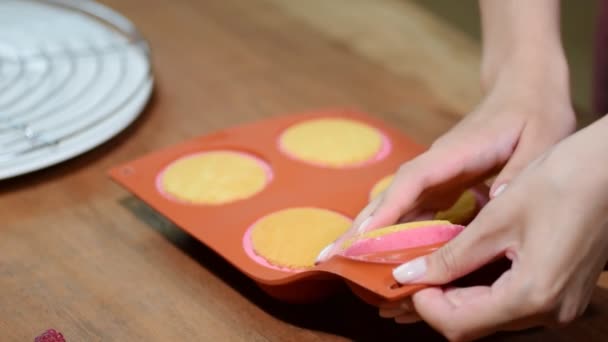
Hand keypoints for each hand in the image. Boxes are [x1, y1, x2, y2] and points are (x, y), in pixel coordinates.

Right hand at [317, 58, 574, 262]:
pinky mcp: (441, 184)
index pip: (411, 182)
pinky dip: (393, 232)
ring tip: (346, 263)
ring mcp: (434, 175)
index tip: (360, 237)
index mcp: (453, 153)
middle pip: (389, 196)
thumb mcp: (541, 139)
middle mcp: (434, 165)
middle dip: (360, 227)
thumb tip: (491, 204)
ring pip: (394, 206)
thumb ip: (518, 172)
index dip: (385, 210)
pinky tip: (386, 256)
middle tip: (329, 257)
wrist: (524, 90)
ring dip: (369, 233)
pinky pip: (410, 211)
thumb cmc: (533, 112)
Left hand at [384, 117, 607, 340]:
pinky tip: (462, 264)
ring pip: (491, 314)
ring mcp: (558, 305)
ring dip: (456, 295)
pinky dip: (480, 288)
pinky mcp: (560, 292)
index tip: (404, 277)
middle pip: (474, 324)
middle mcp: (548, 312)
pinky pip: (511, 302)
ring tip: (431, 266)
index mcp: (532, 296)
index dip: (424, 304)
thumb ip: (451, 256)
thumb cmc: (560, 184)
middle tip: (411, 271)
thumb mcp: (496, 219)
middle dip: (436, 301)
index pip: (459, 324)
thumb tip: (409, 275)